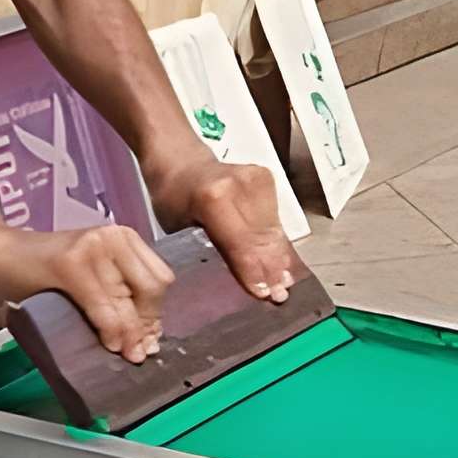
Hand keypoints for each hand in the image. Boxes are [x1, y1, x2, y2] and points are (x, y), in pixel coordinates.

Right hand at [0, 224, 171, 359]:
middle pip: (150, 288)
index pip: (159, 277)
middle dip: (147, 325)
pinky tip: (109, 344)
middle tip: (140, 350)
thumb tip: (145, 335)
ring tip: (128, 354)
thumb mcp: (90, 275)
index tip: (150, 337)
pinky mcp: (69, 263)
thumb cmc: (40, 268)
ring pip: (125, 300)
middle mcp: (112, 237)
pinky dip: (109, 329)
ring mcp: (91, 247)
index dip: (157, 312)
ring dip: (129, 334)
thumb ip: (117, 294)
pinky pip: (101, 304)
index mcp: (123, 237)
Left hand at [154, 158, 298, 300]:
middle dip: (272, 270)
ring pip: (275, 229)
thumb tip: (236, 285)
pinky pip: (276, 218)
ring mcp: (256, 178)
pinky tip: (280, 259)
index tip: (264, 295)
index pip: (241, 244)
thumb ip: (209, 252)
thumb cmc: (173, 199)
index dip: (254, 272)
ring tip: (284, 281)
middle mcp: (239, 185)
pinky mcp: (267, 178)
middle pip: (262, 238)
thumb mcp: (180, 230)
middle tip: (280, 295)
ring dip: (279, 257)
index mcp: (213, 198)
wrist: (181, 162)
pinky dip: (278, 240)